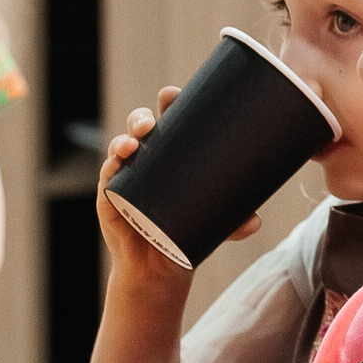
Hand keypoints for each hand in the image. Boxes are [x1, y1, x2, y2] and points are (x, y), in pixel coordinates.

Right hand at [96, 86, 258, 286]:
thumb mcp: (216, 222)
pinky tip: (113, 167)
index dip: (168, 102)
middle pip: (140, 126)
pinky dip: (108, 170)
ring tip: (131, 147)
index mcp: (173, 152)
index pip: (169, 118)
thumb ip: (235, 220)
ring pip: (119, 148)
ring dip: (122, 143)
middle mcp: (148, 159)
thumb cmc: (188, 230)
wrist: (161, 268)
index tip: (171, 95)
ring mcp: (127, 177)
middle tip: (151, 125)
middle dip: (141, 118)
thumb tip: (255, 221)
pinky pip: (107, 180)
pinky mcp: (111, 200)